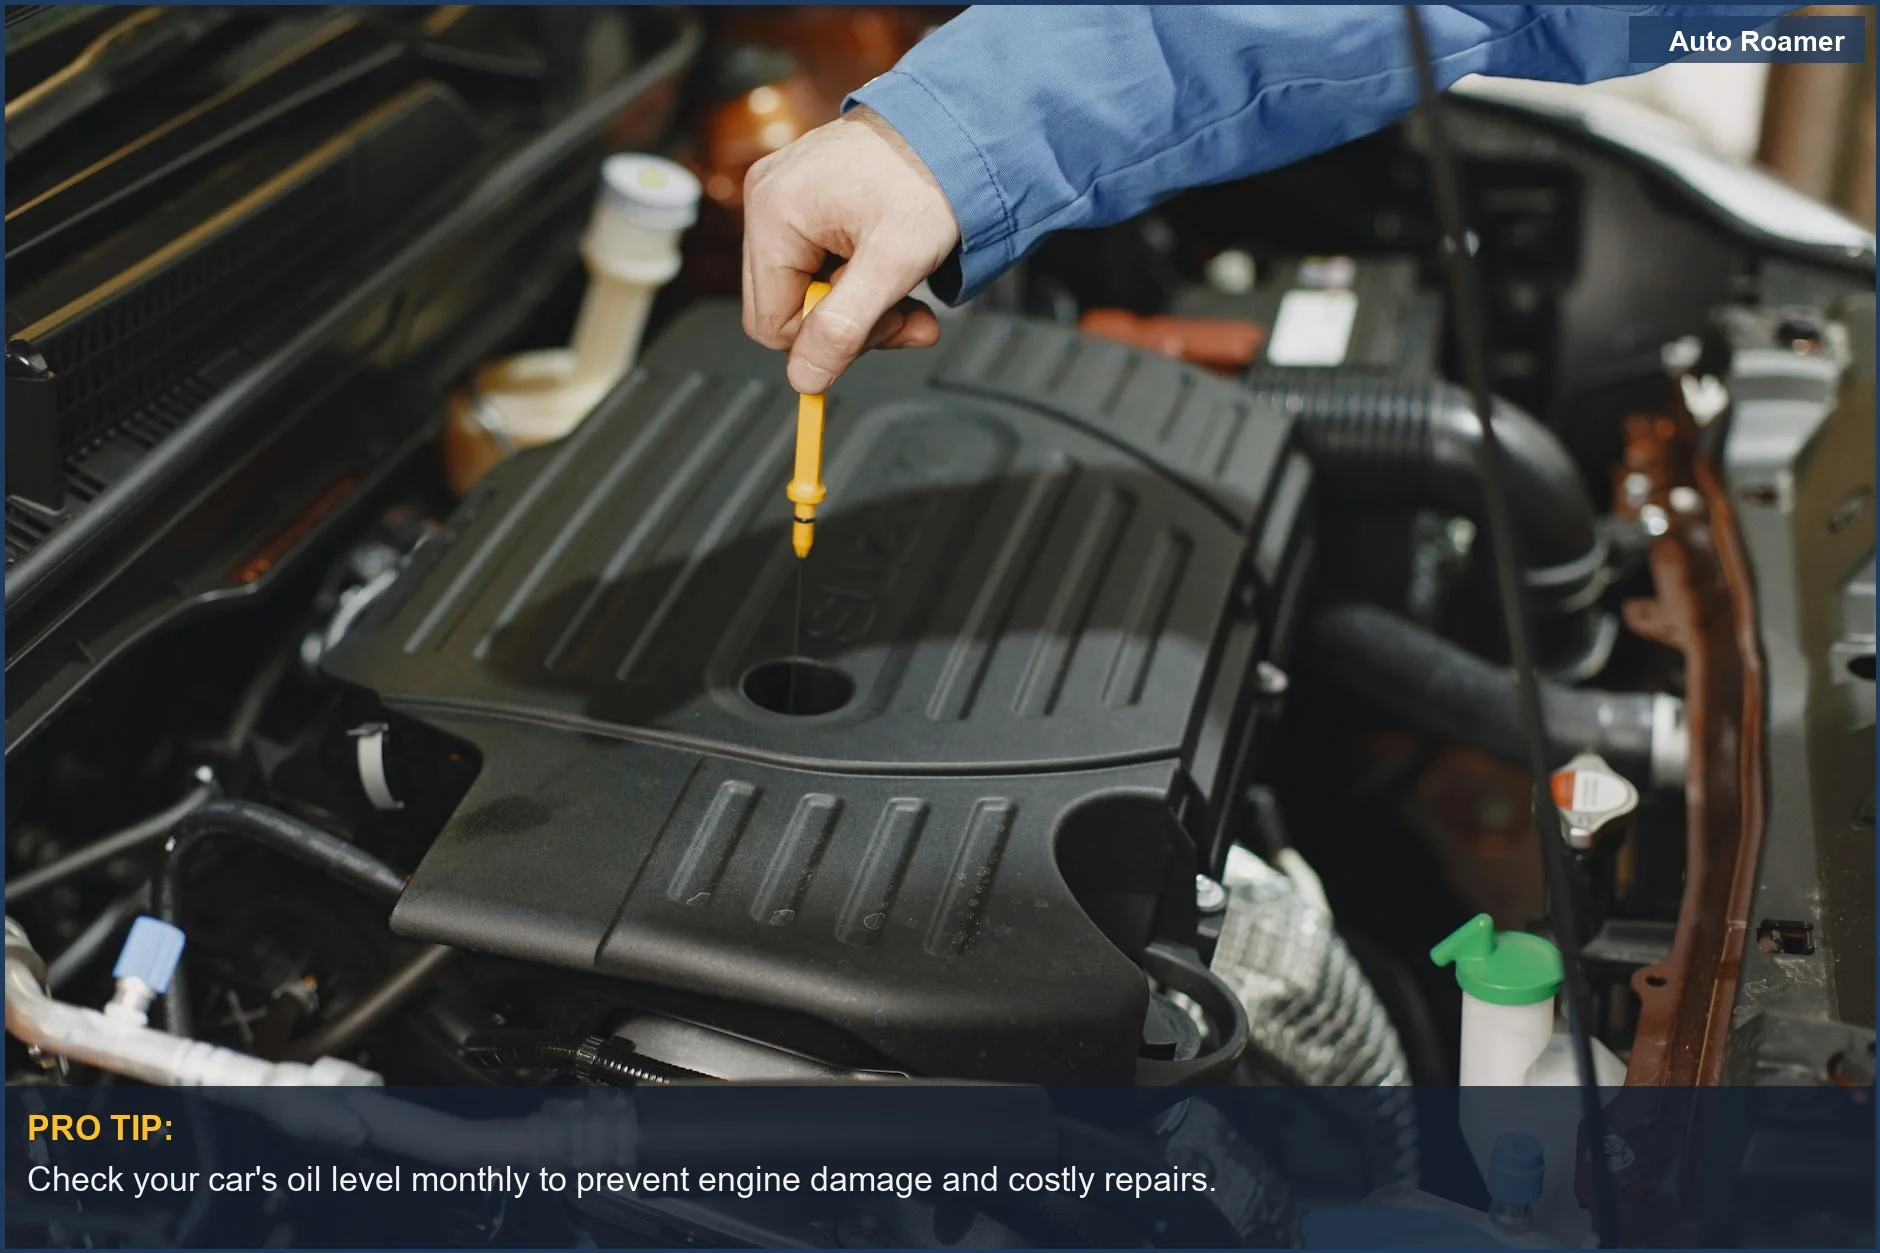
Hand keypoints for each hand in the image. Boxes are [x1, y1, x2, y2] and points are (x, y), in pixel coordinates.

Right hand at [742, 105, 960, 393]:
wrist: (955, 126)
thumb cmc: (929, 176)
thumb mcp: (893, 264)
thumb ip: (844, 328)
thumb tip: (805, 379)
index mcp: (774, 214)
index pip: (772, 324)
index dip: (827, 341)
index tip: (883, 327)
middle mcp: (766, 199)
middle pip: (786, 307)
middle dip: (849, 323)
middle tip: (904, 312)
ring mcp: (781, 194)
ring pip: (805, 288)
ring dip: (860, 303)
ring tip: (905, 283)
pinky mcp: (802, 195)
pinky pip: (815, 260)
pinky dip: (858, 275)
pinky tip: (889, 261)